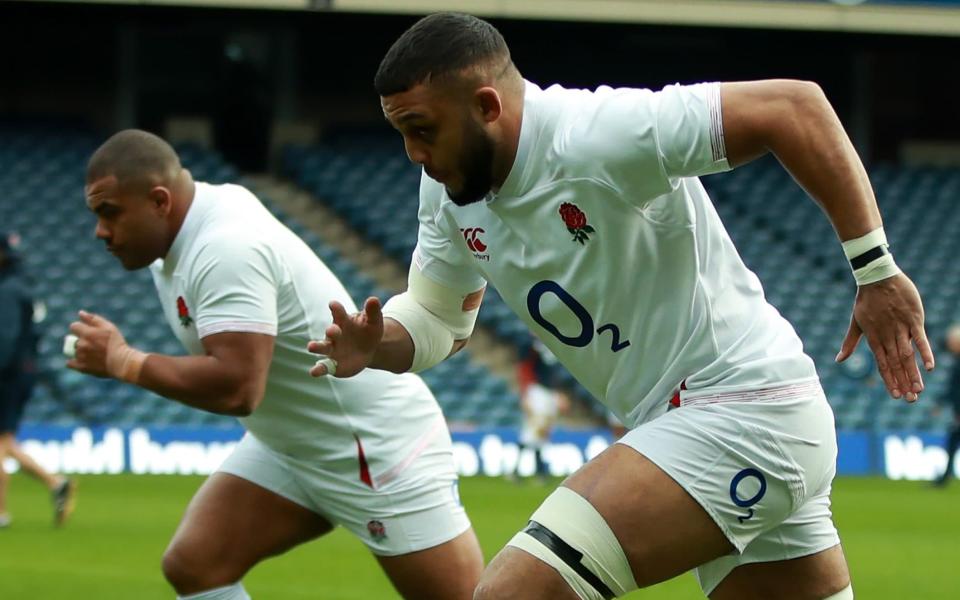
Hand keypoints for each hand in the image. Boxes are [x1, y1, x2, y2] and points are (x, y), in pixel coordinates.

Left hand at [67, 310, 129, 377]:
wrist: (121, 362)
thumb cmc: (117, 343)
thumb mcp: (108, 327)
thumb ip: (93, 319)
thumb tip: (80, 313)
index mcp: (87, 333)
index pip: (74, 326)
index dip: (80, 328)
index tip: (87, 331)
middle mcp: (81, 344)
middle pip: (73, 339)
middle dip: (80, 340)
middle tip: (93, 344)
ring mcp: (80, 356)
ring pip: (72, 351)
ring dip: (78, 350)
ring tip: (91, 353)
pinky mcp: (81, 367)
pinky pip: (70, 363)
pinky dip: (73, 361)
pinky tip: (81, 360)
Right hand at [308, 297, 383, 377]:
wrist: (366, 351)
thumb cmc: (368, 332)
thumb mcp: (374, 322)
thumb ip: (373, 311)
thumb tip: (374, 299)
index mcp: (343, 321)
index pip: (338, 312)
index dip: (336, 308)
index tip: (333, 304)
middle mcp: (334, 334)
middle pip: (330, 331)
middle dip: (331, 331)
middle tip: (331, 330)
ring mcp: (331, 349)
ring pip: (321, 348)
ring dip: (316, 347)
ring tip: (310, 347)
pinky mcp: (331, 364)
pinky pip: (323, 366)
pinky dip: (318, 369)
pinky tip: (314, 372)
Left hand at [836, 274, 934, 401]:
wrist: (876, 277)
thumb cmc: (865, 300)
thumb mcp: (856, 323)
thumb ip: (850, 343)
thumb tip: (838, 360)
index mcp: (874, 339)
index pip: (883, 365)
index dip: (889, 380)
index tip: (896, 395)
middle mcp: (887, 337)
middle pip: (896, 364)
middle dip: (903, 383)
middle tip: (911, 400)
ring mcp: (900, 328)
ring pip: (907, 355)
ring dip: (913, 373)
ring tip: (919, 390)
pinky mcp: (913, 319)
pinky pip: (920, 339)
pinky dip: (925, 352)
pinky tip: (929, 367)